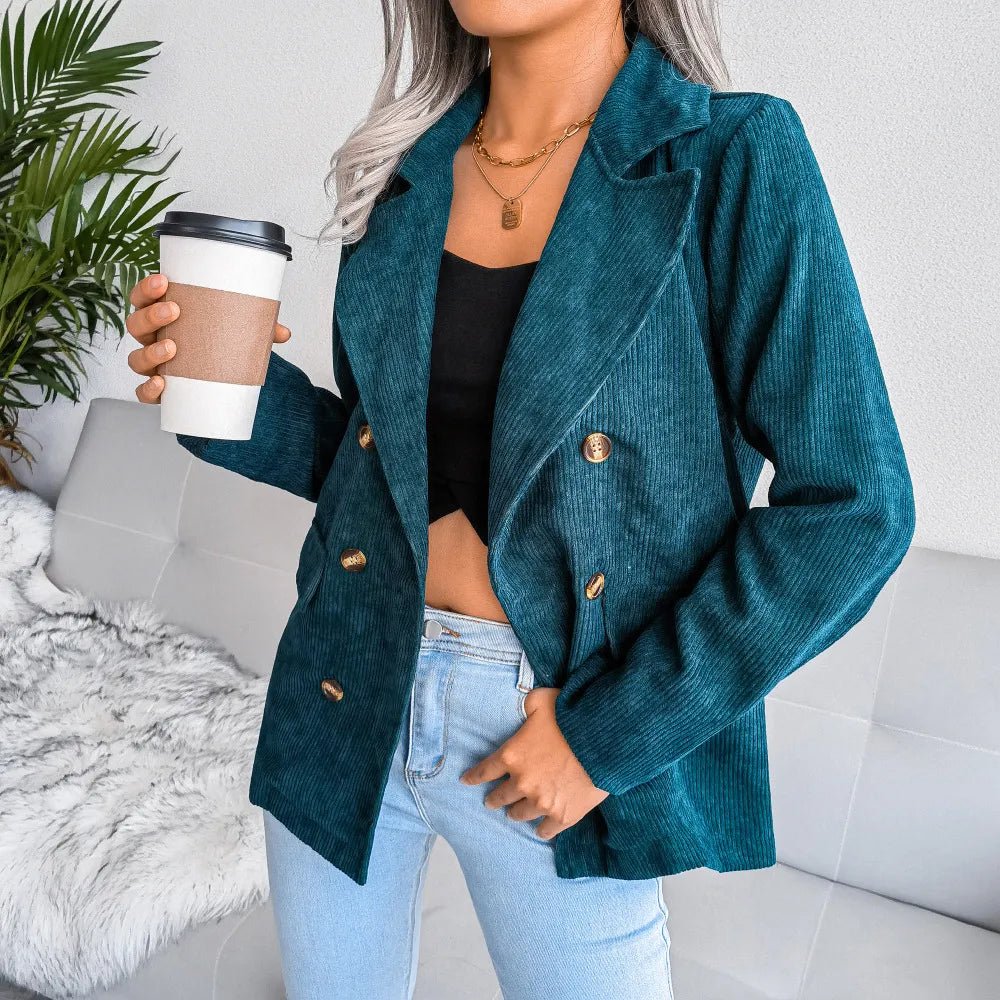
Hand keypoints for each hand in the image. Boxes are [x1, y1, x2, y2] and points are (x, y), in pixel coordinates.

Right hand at [125, 272, 291, 402]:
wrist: (218, 380)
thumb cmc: (217, 344)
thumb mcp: (235, 331)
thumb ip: (258, 328)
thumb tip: (284, 332)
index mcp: (163, 316)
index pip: (143, 297)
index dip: (147, 288)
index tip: (164, 280)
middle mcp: (152, 339)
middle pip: (136, 324)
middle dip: (151, 315)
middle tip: (174, 310)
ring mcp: (153, 365)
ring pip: (136, 358)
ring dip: (150, 351)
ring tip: (172, 347)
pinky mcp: (159, 390)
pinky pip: (143, 392)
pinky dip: (148, 389)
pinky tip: (161, 383)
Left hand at [460, 686, 608, 839]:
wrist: (605, 742)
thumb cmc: (571, 717)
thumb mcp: (542, 700)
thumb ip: (527, 705)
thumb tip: (523, 706)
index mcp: (511, 755)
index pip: (484, 770)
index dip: (474, 777)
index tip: (466, 782)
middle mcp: (522, 782)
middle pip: (500, 796)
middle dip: (494, 798)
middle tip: (492, 800)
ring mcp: (542, 802)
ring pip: (519, 814)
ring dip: (515, 813)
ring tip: (514, 813)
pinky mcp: (563, 816)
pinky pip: (545, 830)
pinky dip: (541, 829)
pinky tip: (540, 828)